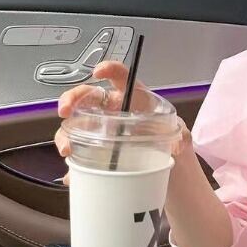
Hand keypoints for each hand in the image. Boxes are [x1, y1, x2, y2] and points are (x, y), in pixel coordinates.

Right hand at [53, 60, 191, 185]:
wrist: (169, 169)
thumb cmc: (171, 143)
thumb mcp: (180, 136)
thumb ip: (181, 135)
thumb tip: (178, 143)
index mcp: (135, 99)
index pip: (122, 78)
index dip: (110, 70)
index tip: (99, 72)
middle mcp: (114, 111)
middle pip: (87, 97)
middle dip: (72, 99)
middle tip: (65, 110)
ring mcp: (102, 132)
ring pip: (76, 126)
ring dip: (65, 135)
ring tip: (67, 148)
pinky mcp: (97, 153)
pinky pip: (79, 156)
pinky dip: (73, 167)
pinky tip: (71, 176)